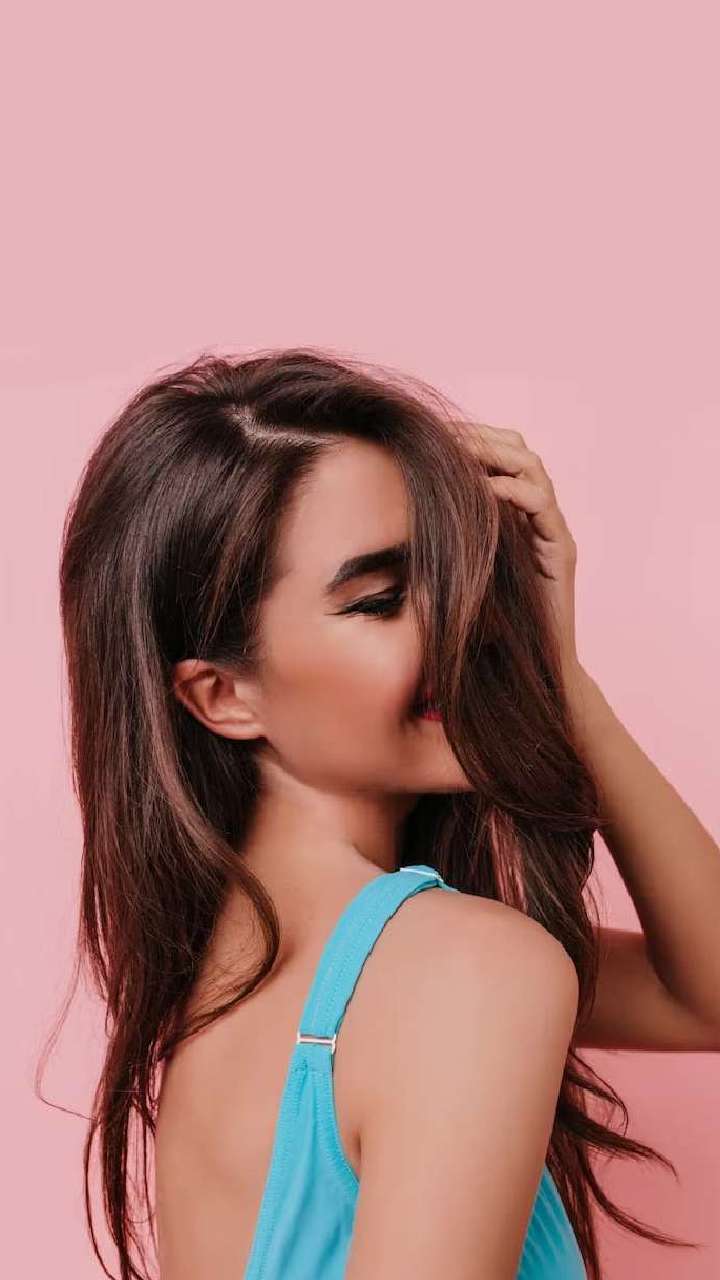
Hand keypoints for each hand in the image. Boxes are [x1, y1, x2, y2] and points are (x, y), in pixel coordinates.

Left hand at [453, 421, 580, 674]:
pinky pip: (543, 507)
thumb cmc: (487, 632)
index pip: (496, 456)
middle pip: (517, 449)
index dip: (467, 438)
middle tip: (442, 434)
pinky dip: (514, 491)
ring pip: (533, 469)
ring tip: (460, 454)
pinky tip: (485, 492)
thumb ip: (439, 543)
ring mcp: (551, 533)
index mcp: (510, 515)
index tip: (428, 433)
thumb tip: (389, 518)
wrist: (531, 674)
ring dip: (496, 454)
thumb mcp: (453, 575)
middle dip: (480, 435)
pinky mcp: (562, 553)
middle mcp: (535, 517)